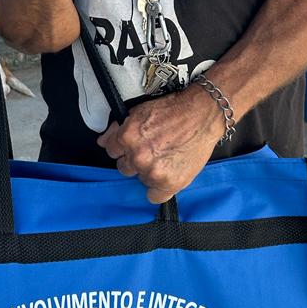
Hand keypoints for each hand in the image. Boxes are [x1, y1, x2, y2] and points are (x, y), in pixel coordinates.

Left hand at [97, 85, 225, 203]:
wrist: (203, 114)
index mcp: (128, 137)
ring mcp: (154, 172)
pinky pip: (155, 197)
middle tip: (152, 150)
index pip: (112, 152)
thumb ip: (118, 129)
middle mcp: (139, 157)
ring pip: (140, 180)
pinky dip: (160, 190)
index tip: (135, 146)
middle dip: (135, 160)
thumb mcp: (140, 112)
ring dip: (149, 172)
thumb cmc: (174, 110)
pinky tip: (168, 175)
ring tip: (165, 158)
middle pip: (124, 168)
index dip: (124, 148)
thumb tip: (103, 141)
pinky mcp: (170, 183)